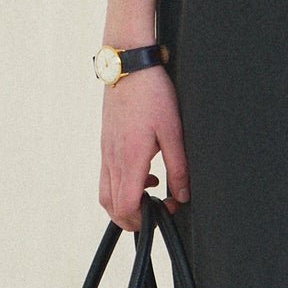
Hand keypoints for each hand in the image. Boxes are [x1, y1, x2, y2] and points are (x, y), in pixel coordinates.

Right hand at [99, 64, 189, 231]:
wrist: (129, 67)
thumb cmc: (152, 94)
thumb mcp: (173, 131)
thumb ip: (178, 167)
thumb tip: (181, 195)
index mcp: (130, 158)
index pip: (126, 206)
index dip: (142, 220)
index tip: (163, 212)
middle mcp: (112, 159)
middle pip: (111, 206)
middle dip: (132, 219)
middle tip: (156, 212)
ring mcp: (106, 152)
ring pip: (105, 193)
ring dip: (124, 204)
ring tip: (151, 195)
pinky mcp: (105, 144)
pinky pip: (107, 176)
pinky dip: (122, 187)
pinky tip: (145, 174)